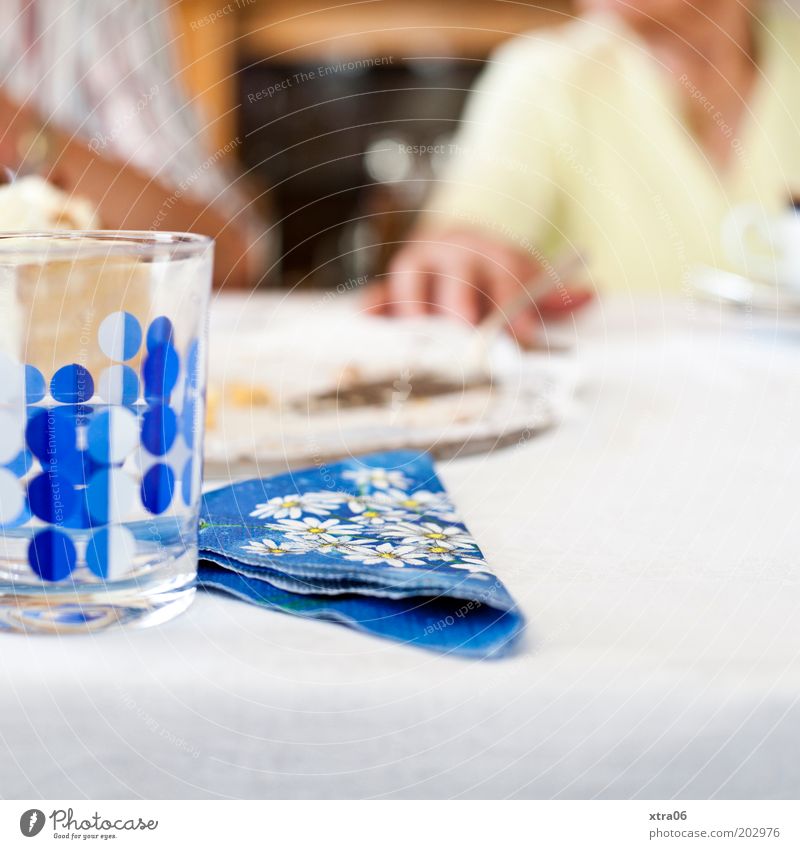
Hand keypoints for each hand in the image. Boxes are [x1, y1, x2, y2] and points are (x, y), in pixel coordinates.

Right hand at [364, 229, 592, 343]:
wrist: (458, 241)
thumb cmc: (496, 272)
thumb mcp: (527, 276)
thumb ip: (552, 293)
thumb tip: (591, 294)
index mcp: (492, 253)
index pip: (504, 281)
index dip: (512, 312)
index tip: (520, 343)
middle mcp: (452, 254)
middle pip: (455, 286)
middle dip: (463, 319)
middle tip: (470, 355)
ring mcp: (417, 266)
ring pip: (410, 287)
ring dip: (416, 319)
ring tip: (422, 356)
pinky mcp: (390, 284)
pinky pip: (377, 295)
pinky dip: (372, 310)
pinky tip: (368, 325)